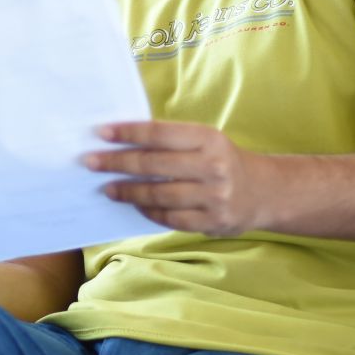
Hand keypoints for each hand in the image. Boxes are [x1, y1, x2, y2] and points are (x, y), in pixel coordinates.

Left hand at [83, 121, 267, 235]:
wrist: (264, 191)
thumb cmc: (220, 160)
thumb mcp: (203, 140)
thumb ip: (169, 140)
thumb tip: (120, 141)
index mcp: (207, 138)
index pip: (159, 134)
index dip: (128, 133)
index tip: (101, 133)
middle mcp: (213, 166)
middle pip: (153, 165)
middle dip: (117, 163)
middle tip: (91, 163)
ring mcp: (214, 196)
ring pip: (159, 194)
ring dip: (128, 191)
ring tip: (108, 188)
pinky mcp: (213, 221)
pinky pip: (170, 217)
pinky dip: (148, 211)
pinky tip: (134, 205)